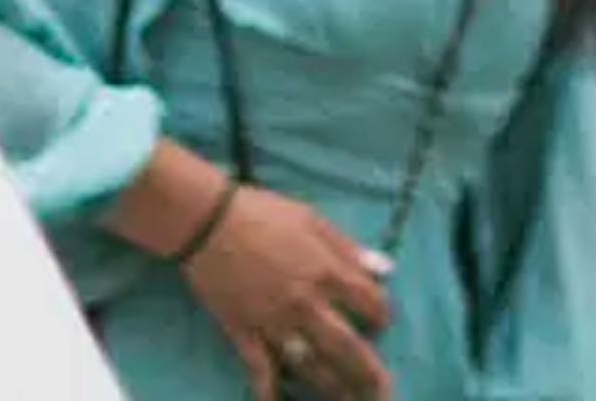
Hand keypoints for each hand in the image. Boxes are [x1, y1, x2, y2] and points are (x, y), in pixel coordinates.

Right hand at [186, 178, 394, 399]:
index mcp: (325, 272)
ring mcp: (276, 324)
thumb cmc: (263, 213)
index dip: (382, 315)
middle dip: (369, 374)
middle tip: (384, 393)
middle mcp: (306, 305)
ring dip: (332, 389)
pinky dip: (270, 393)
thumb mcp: (312, 218)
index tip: (382, 323)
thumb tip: (386, 270)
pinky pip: (261, 372)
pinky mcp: (246, 336)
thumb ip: (348, 248)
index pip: (369, 303)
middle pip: (347, 348)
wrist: (209, 222)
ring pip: (311, 368)